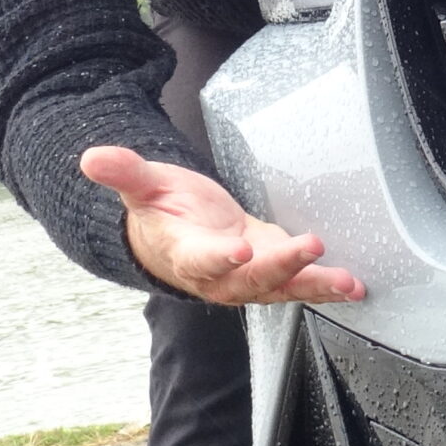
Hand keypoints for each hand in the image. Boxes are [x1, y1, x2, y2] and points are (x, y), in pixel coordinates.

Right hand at [80, 146, 364, 305]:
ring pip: (281, 288)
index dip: (219, 258)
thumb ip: (125, 174)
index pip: (202, 259)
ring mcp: (249, 278)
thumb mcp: (144, 187)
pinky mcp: (273, 272)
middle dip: (281, 266)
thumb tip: (91, 157)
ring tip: (346, 282)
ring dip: (314, 285)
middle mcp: (219, 275)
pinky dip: (326, 286)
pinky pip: (299, 284)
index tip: (240, 250)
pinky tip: (354, 285)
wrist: (175, 239)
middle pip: (250, 279)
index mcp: (186, 254)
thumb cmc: (163, 211)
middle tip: (310, 248)